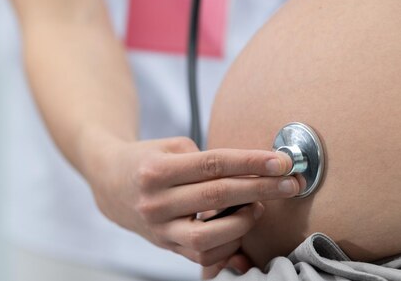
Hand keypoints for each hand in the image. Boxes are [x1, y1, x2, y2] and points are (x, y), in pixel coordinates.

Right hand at [83, 133, 297, 266]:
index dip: (251, 163)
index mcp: (156, 170)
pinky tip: (240, 225)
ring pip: (210, 235)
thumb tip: (251, 172)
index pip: (213, 164)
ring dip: (244, 221)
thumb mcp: (170, 146)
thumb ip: (206, 159)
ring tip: (260, 206)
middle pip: (217, 195)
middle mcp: (155, 201)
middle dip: (261, 188)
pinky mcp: (165, 245)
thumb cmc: (147, 160)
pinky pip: (202, 254)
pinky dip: (228, 243)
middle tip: (290, 182)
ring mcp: (159, 228)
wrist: (110, 184)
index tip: (282, 161)